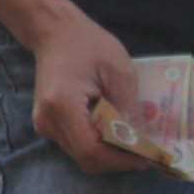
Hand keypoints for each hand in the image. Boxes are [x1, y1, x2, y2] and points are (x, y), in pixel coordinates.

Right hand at [19, 3, 152, 180]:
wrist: (55, 32)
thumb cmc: (88, 45)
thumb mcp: (119, 72)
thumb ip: (129, 109)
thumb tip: (143, 143)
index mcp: (63, 104)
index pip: (92, 150)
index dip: (122, 159)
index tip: (148, 157)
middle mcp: (48, 120)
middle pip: (87, 159)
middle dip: (119, 161)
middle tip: (146, 154)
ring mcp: (45, 125)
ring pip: (82, 156)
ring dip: (110, 155)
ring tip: (135, 144)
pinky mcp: (48, 125)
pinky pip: (77, 146)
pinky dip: (99, 146)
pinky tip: (116, 133)